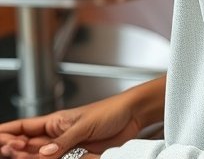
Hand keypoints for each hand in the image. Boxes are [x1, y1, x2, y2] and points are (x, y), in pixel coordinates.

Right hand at [0, 79, 164, 158]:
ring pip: (38, 157)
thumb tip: (44, 153)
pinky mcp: (77, 157)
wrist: (131, 117)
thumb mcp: (84, 124)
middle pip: (26, 146)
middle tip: (9, 151)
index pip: (23, 127)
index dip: (8, 133)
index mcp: (54, 121)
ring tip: (19, 156)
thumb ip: (64, 140)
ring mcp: (65, 148)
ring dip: (28, 158)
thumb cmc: (110, 110)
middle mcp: (56, 136)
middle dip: (14, 149)